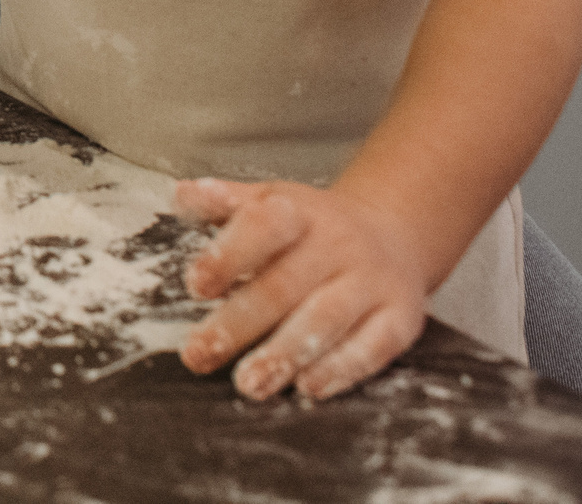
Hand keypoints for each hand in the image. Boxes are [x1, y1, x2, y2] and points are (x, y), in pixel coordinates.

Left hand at [174, 177, 430, 401]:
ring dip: (284, 354)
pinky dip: (339, 369)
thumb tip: (181, 195)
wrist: (395, 234)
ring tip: (248, 383)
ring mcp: (372, 282)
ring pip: (326, 320)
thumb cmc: (313, 227)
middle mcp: (339, 245)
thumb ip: (226, 203)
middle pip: (285, 285)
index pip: (264, 226)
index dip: (229, 255)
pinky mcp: (400, 318)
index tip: (195, 285)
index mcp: (300, 212)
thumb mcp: (271, 201)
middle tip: (199, 353)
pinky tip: (307, 387)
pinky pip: (372, 347)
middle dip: (239, 323)